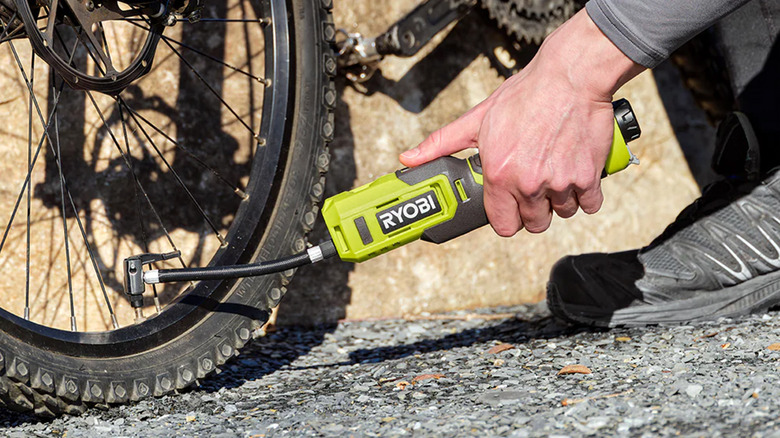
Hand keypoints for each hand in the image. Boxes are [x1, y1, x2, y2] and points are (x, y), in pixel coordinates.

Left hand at [400, 10, 643, 235]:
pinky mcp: (588, 176)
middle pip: (534, 224)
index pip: (503, 225)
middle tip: (533, 188)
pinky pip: (589, 205)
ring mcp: (559, 181)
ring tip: (554, 175)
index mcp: (498, 174)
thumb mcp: (477, 119)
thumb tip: (408, 159)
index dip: (506, 218)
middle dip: (533, 211)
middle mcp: (528, 183)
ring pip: (561, 213)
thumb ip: (441, 144)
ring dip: (559, 201)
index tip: (509, 207)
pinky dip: (585, 195)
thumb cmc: (525, 95)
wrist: (570, 77)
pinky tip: (576, 176)